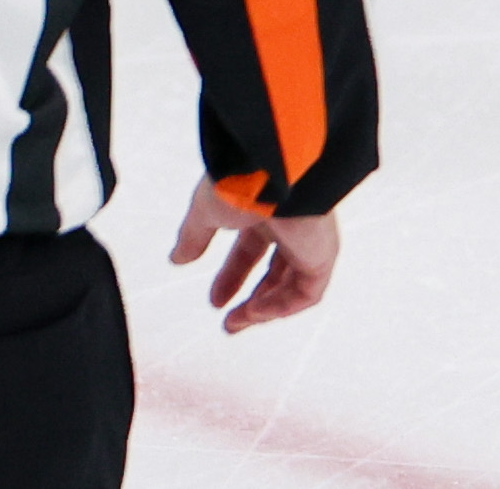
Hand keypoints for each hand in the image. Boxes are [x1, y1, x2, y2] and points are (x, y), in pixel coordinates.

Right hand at [169, 181, 340, 332]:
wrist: (270, 176)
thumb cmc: (238, 183)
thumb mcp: (205, 212)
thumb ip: (193, 237)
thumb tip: (176, 258)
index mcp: (263, 213)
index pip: (249, 252)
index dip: (231, 277)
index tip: (214, 299)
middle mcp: (289, 229)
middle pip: (272, 275)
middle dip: (249, 299)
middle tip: (228, 321)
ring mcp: (308, 245)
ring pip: (290, 287)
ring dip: (265, 308)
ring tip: (238, 322)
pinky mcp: (322, 257)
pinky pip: (306, 293)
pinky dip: (282, 306)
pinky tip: (257, 313)